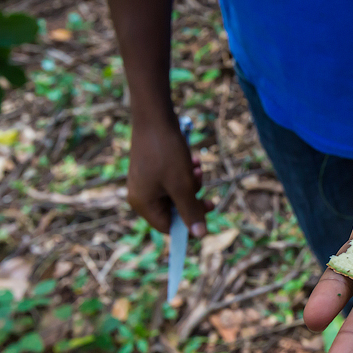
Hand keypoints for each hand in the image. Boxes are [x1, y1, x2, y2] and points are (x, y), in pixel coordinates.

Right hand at [126, 118, 210, 235]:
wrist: (155, 116)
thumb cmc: (166, 152)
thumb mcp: (183, 185)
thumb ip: (191, 211)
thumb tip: (200, 235)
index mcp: (143, 203)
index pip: (167, 227)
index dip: (188, 225)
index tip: (206, 219)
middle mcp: (141, 195)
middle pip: (174, 211)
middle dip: (193, 201)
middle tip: (211, 200)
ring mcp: (146, 181)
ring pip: (177, 194)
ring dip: (192, 184)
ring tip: (196, 170)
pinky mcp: (153, 169)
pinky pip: (174, 179)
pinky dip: (186, 173)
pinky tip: (192, 160)